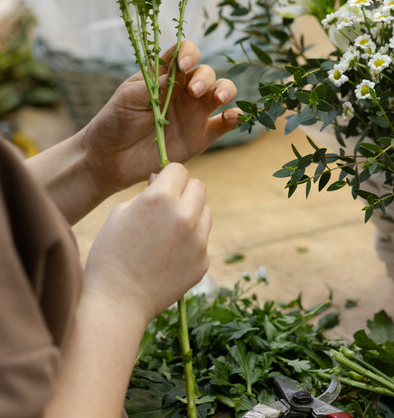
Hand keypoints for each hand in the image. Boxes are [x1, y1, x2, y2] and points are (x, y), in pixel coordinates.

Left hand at [81, 41, 239, 192]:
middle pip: (206, 73)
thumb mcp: (129, 97)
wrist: (111, 157)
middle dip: (206, 78)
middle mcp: (183, 91)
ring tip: (220, 99)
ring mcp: (195, 113)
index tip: (183, 64)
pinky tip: (231, 117)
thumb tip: (179, 71)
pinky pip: (224, 124)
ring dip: (225, 91)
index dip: (189, 53)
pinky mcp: (201, 136)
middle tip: (194, 91)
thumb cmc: (116, 121)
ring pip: (221, 93)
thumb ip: (155, 84)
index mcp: (165, 76)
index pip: (184, 53)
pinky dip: (234, 118)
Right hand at [84, 163, 210, 322]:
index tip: (163, 184)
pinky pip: (202, 240)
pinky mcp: (203, 260)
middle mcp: (185, 215)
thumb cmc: (110, 254)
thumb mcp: (120, 213)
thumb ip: (147, 193)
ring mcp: (198, 240)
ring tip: (168, 232)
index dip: (169, 175)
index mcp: (161, 198)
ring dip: (192, 214)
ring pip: (205, 212)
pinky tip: (169, 256)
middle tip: (169, 205)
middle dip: (185, 191)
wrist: (117, 302)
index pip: (179, 169)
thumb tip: (161, 179)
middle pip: (199, 187)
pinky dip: (191, 242)